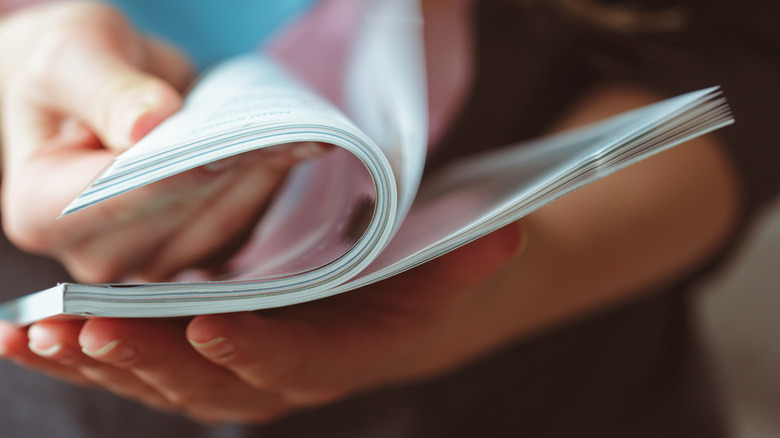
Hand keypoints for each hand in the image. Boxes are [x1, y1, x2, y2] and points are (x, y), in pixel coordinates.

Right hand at [0, 2, 320, 281]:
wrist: (95, 97)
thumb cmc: (74, 74)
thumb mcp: (72, 55)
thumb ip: (103, 89)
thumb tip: (147, 125)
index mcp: (40, 212)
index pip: (118, 198)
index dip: (177, 170)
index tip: (228, 141)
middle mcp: (95, 253)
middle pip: (177, 216)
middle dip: (229, 167)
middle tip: (278, 126)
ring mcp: (149, 261)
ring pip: (221, 225)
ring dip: (259, 177)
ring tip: (291, 130)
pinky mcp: (194, 253)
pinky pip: (242, 227)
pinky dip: (265, 185)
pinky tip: (284, 148)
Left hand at [0, 223, 523, 423]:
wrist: (375, 316)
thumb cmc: (402, 292)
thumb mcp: (441, 273)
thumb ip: (468, 261)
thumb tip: (509, 237)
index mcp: (328, 360)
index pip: (290, 366)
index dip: (255, 352)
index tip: (212, 326)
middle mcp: (268, 379)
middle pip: (204, 380)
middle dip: (148, 358)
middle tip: (91, 324)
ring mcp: (222, 372)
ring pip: (153, 377)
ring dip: (95, 358)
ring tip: (37, 331)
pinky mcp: (188, 355)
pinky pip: (129, 361)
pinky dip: (78, 352)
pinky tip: (27, 335)